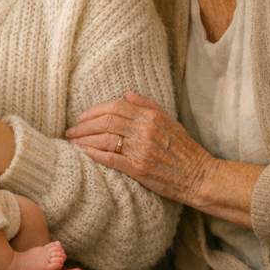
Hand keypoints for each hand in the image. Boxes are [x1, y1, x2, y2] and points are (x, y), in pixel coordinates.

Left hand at [65, 90, 215, 206]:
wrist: (199, 176)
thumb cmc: (184, 149)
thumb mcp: (169, 120)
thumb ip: (147, 105)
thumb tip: (126, 93)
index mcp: (151, 116)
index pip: (115, 106)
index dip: (94, 110)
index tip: (81, 116)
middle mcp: (145, 130)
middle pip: (105, 121)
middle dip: (83, 125)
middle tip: (71, 131)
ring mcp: (141, 149)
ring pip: (105, 139)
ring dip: (84, 140)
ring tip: (72, 143)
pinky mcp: (139, 169)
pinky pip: (111, 159)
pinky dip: (94, 154)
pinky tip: (84, 153)